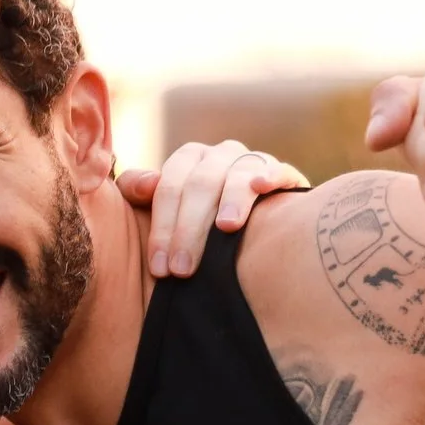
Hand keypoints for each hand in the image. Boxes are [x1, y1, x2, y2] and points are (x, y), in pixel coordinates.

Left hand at [117, 138, 308, 276]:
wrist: (252, 225)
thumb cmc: (196, 219)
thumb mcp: (164, 208)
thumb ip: (140, 192)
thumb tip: (144, 185)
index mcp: (190, 158)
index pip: (170, 187)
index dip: (161, 226)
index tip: (159, 267)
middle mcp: (220, 155)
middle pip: (201, 184)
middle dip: (189, 229)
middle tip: (183, 269)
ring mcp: (253, 162)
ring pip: (238, 175)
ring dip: (230, 199)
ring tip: (225, 228)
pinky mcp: (284, 174)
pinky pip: (279, 170)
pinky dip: (271, 175)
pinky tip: (262, 187)